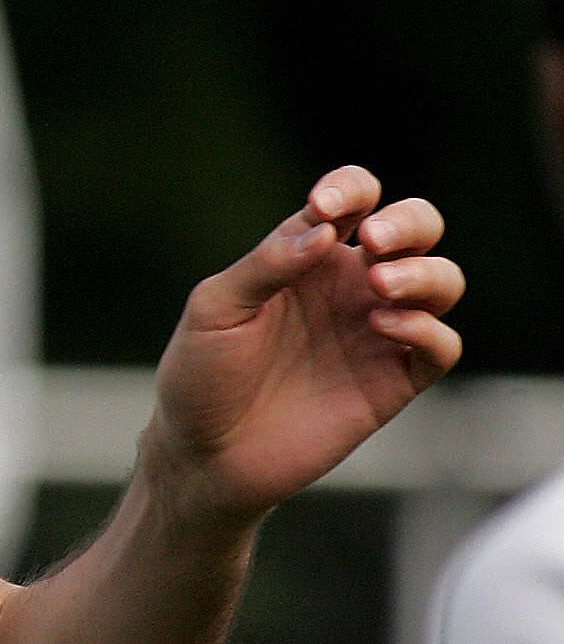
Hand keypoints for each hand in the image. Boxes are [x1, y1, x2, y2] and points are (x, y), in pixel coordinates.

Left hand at [144, 166, 463, 531]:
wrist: (204, 455)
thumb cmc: (201, 376)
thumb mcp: (215, 309)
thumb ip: (266, 264)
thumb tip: (324, 228)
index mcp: (304, 258)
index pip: (351, 200)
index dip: (350, 188)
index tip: (324, 206)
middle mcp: (348, 287)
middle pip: (415, 229)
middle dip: (409, 221)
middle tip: (372, 240)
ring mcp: (374, 332)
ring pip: (441, 281)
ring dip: (423, 272)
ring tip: (379, 285)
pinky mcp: (391, 382)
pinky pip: (440, 345)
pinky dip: (427, 328)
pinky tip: (385, 326)